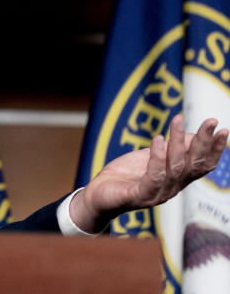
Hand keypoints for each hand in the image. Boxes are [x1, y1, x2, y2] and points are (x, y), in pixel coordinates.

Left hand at [70, 114, 227, 232]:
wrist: (99, 195)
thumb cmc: (127, 175)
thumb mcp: (150, 157)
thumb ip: (170, 149)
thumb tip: (191, 134)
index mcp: (178, 178)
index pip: (202, 165)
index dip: (215, 149)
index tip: (223, 130)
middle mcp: (173, 187)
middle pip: (193, 164)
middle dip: (204, 142)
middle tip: (211, 121)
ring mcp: (158, 193)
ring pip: (175, 167)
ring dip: (178, 142)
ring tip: (177, 121)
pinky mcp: (140, 196)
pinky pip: (154, 176)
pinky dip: (157, 157)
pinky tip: (158, 140)